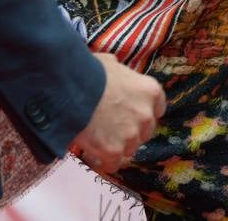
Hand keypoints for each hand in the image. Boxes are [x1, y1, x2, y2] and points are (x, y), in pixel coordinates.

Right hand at [70, 54, 165, 174]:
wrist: (70, 91)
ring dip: (117, 147)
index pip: (157, 109)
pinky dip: (104, 163)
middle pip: (144, 132)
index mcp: (150, 91)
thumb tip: (114, 69)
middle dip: (130, 131)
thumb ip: (119, 72)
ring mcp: (131, 134)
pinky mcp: (114, 151)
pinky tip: (93, 157)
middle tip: (111, 129)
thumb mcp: (110, 64)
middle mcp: (146, 114)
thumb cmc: (88, 72)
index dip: (142, 113)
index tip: (131, 116)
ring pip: (129, 149)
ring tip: (99, 142)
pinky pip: (113, 164)